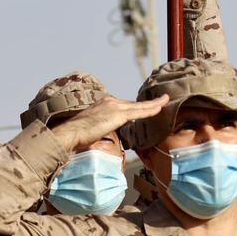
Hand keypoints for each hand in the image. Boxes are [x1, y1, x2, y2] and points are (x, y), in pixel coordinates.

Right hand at [51, 95, 169, 152]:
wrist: (71, 132)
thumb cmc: (77, 135)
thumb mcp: (93, 129)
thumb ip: (103, 128)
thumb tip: (110, 134)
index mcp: (103, 104)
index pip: (124, 106)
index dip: (135, 108)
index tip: (143, 108)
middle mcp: (110, 102)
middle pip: (133, 104)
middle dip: (147, 103)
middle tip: (161, 100)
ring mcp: (114, 106)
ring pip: (139, 106)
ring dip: (153, 103)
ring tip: (165, 100)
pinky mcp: (117, 114)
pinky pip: (138, 112)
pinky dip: (150, 109)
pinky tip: (160, 107)